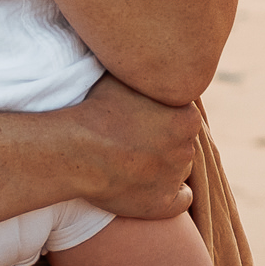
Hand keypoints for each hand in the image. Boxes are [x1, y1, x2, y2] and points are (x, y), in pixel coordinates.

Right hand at [72, 73, 204, 219]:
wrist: (75, 150)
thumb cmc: (96, 108)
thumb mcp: (124, 76)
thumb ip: (147, 73)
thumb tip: (149, 61)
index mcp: (187, 117)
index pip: (185, 115)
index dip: (162, 115)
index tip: (142, 117)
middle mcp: (189, 148)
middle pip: (181, 142)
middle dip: (163, 140)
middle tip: (134, 138)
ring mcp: (176, 177)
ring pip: (179, 169)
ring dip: (163, 166)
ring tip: (133, 160)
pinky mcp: (163, 204)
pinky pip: (181, 200)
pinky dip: (171, 195)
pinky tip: (153, 186)